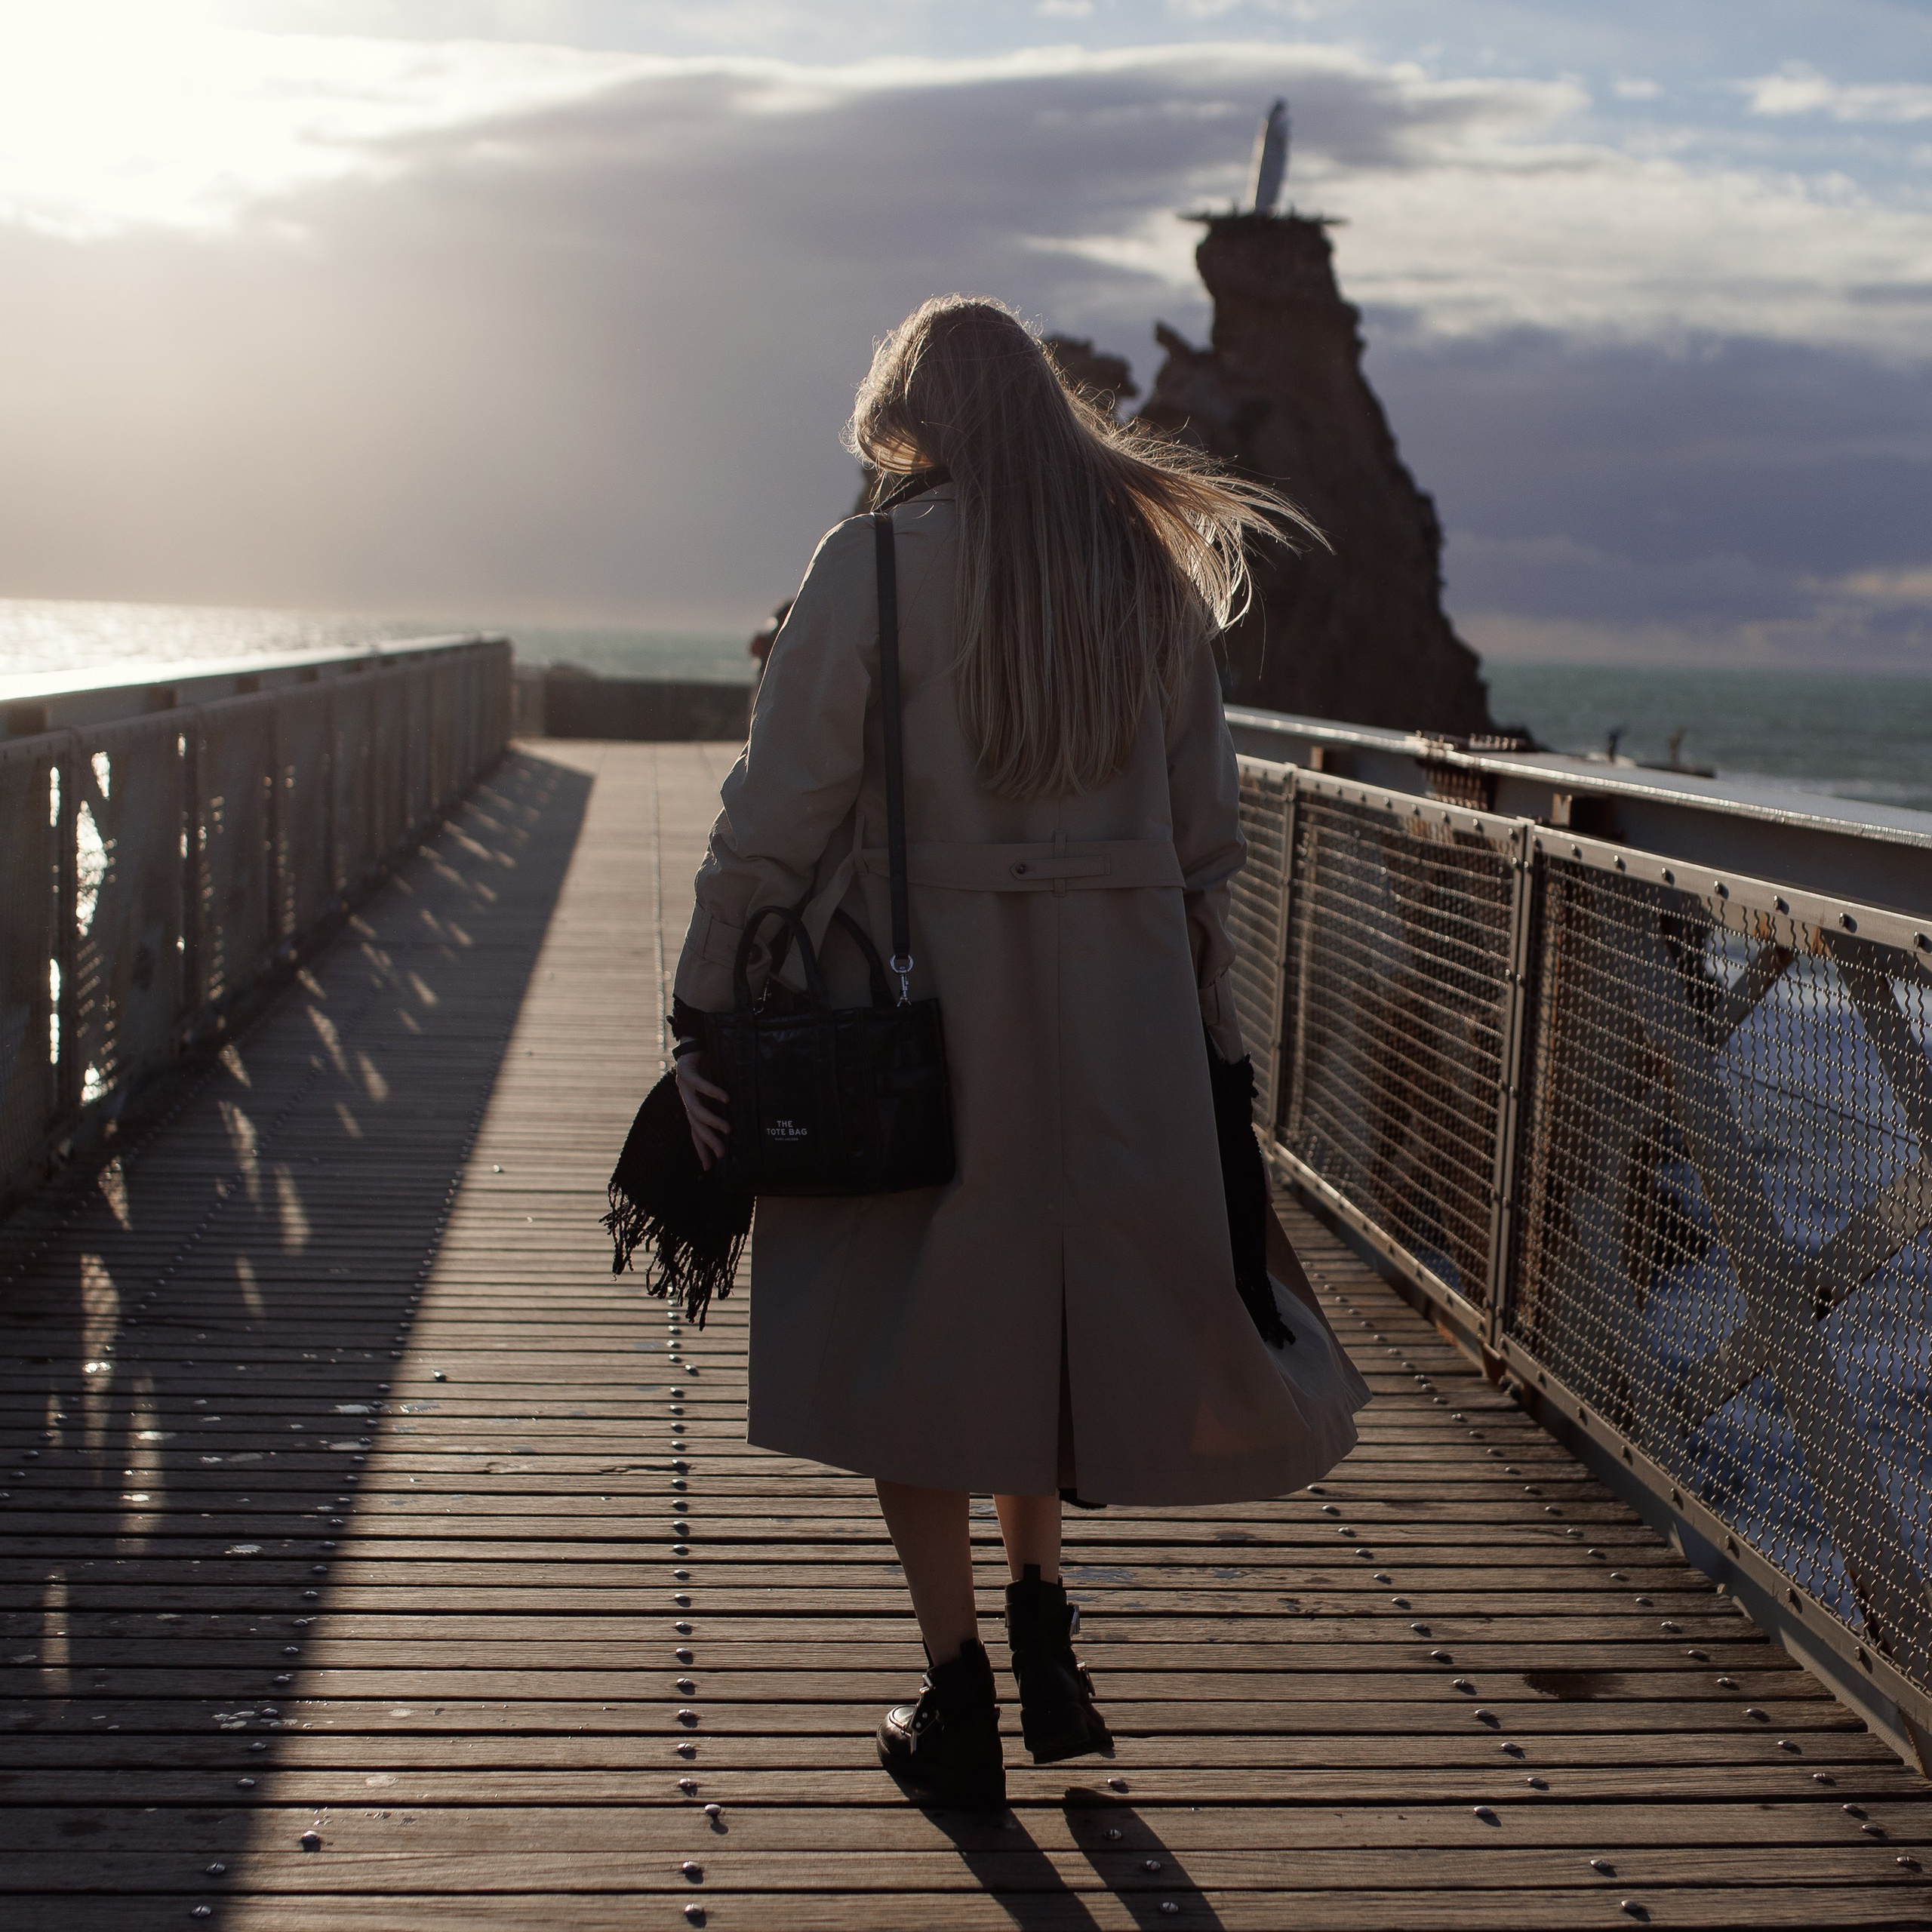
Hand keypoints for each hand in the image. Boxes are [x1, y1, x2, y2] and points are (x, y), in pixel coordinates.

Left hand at [674, 1050, 730, 1170]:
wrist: (694, 1039)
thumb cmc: (708, 1065)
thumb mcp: (714, 1089)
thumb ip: (721, 1105)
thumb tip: (739, 1122)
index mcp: (692, 1105)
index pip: (695, 1132)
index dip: (701, 1149)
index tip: (708, 1168)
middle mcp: (686, 1098)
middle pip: (695, 1126)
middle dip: (708, 1141)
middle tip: (722, 1153)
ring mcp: (684, 1086)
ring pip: (695, 1110)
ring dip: (711, 1121)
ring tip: (727, 1129)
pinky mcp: (686, 1071)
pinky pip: (700, 1084)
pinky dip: (712, 1092)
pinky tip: (726, 1098)